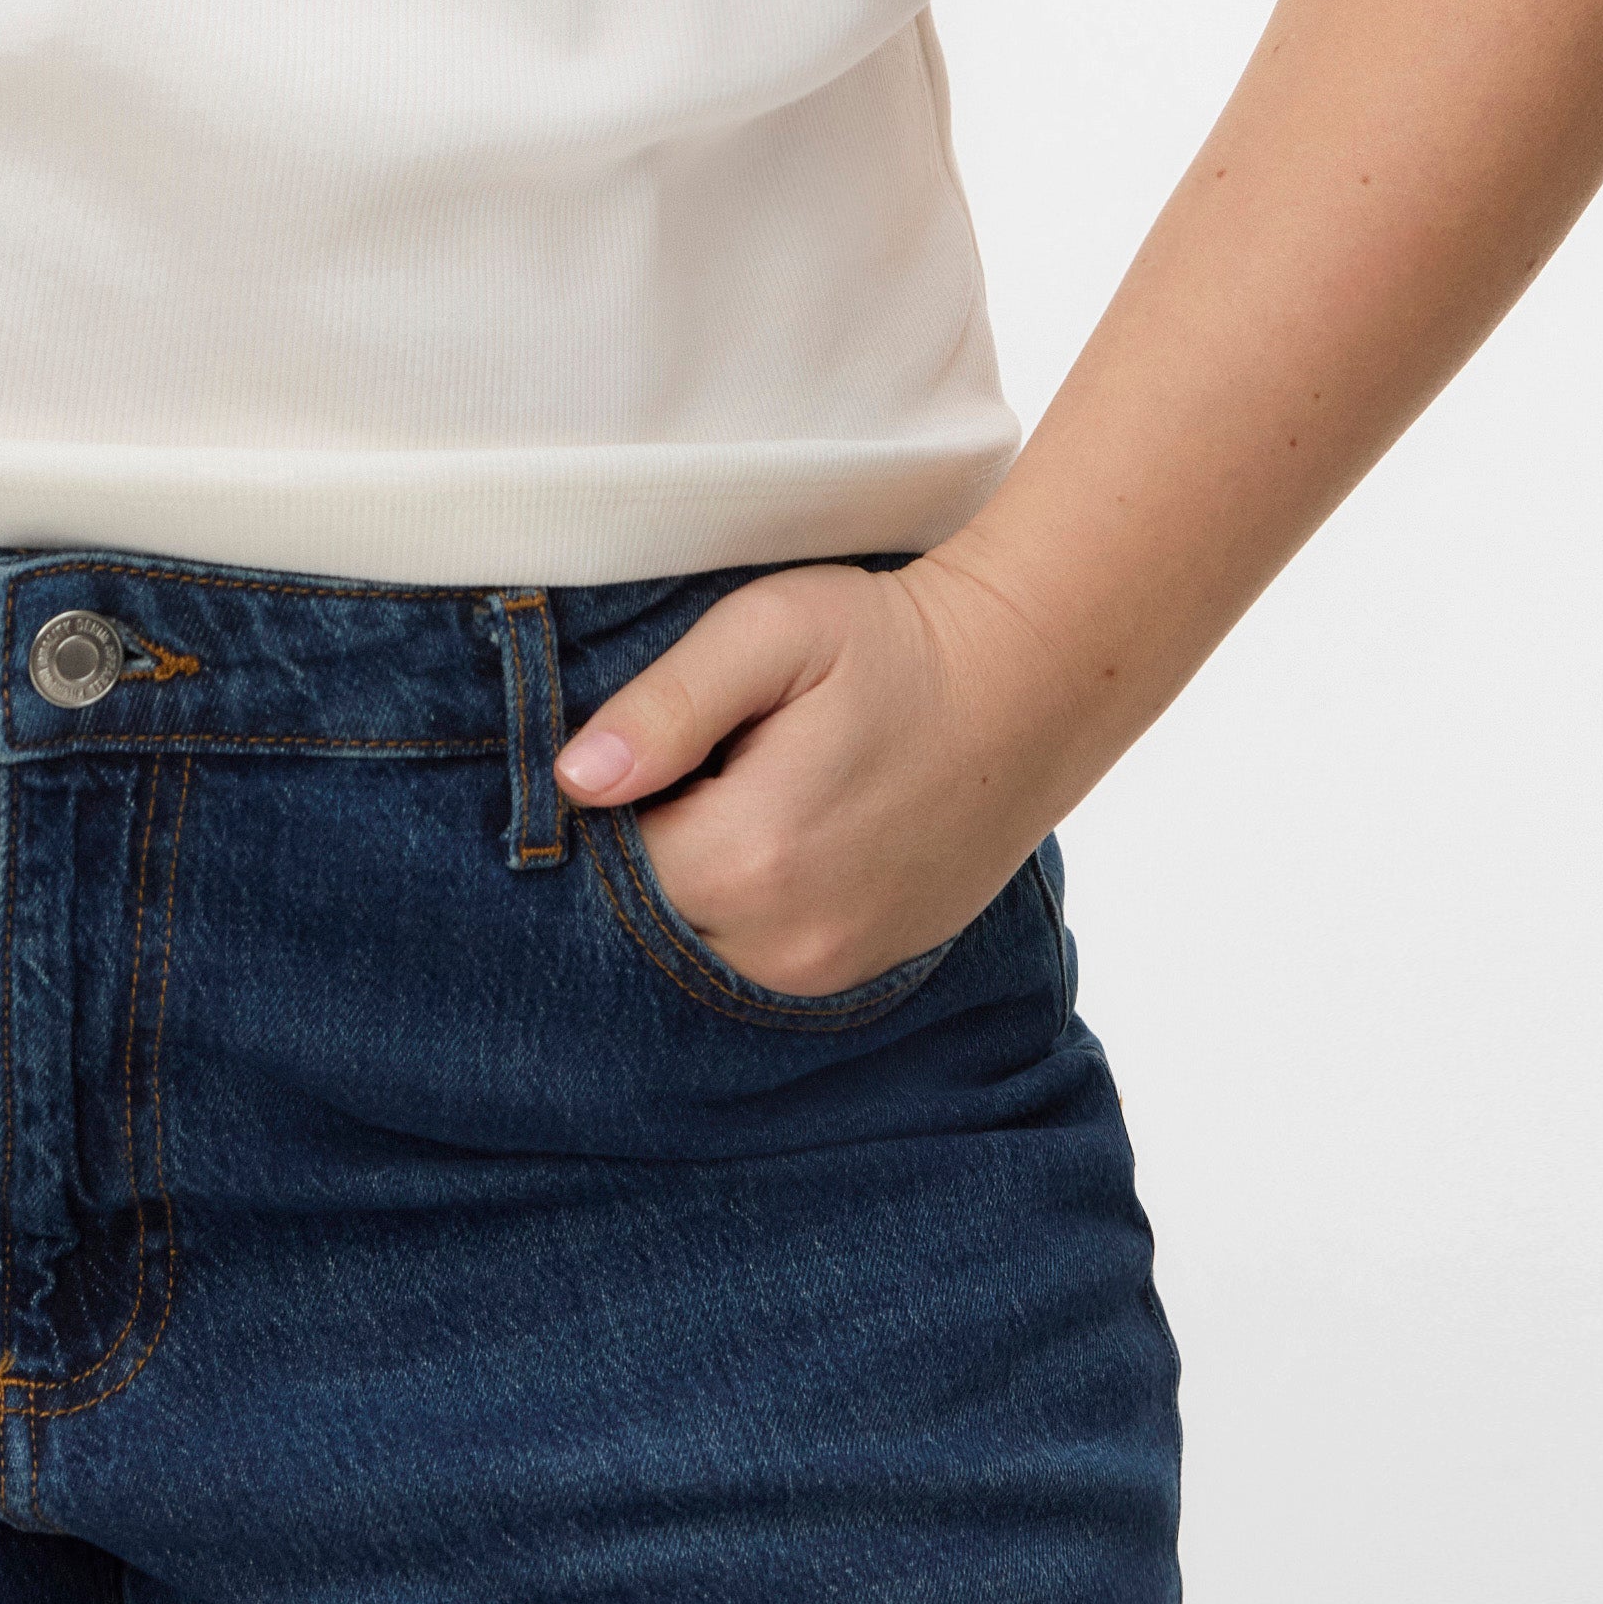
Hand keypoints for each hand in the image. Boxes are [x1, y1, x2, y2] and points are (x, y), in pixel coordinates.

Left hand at [547, 555, 1062, 997]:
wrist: (1024, 683)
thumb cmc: (892, 643)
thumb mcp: (768, 633)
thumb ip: (665, 707)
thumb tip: (578, 779)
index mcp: (748, 858)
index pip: (612, 861)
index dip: (620, 800)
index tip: (658, 743)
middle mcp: (785, 942)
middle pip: (653, 915)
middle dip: (658, 844)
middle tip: (712, 761)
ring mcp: (831, 969)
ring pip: (705, 943)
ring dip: (704, 880)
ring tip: (753, 791)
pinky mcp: (865, 970)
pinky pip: (762, 958)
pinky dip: (752, 907)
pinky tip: (789, 833)